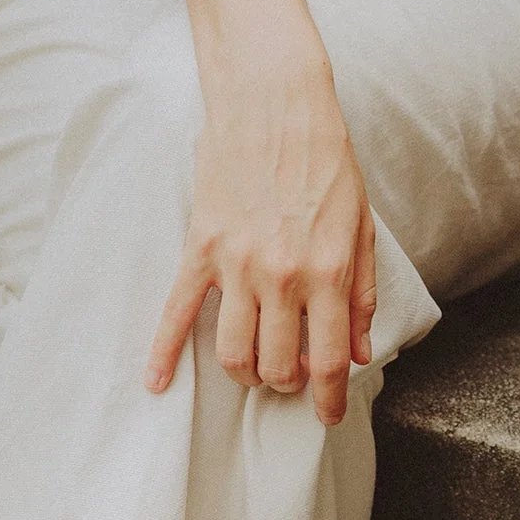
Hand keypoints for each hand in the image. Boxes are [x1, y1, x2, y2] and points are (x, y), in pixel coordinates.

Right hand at [147, 53, 377, 424]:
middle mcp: (282, 277)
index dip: (331, 399)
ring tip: (255, 368)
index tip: (329, 416)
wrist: (274, 103)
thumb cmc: (325, 161)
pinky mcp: (201, 249)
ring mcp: (236, 266)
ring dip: (246, 374)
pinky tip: (157, 383)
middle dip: (287, 385)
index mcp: (329, 273)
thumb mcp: (362, 227)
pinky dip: (163, 353)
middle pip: (278, 366)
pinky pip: (177, 313)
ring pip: (232, 353)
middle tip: (291, 377)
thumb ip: (361, 293)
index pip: (330, 360)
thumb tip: (359, 349)